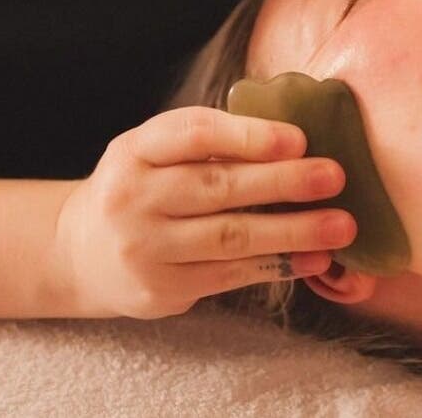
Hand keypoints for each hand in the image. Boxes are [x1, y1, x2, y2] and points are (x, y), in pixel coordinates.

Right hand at [51, 106, 356, 318]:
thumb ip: (210, 143)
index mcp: (135, 151)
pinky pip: (231, 274)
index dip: (248, 135)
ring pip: (230, 237)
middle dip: (283, 182)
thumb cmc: (141, 189)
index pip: (193, 134)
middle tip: (334, 176)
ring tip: (341, 225)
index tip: (299, 138)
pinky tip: (315, 258)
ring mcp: (145, 247)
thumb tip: (296, 141)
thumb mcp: (155, 152)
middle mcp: (133, 198)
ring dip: (293, 231)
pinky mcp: (162, 288)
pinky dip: (278, 265)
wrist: (80, 252)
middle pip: (217, 186)